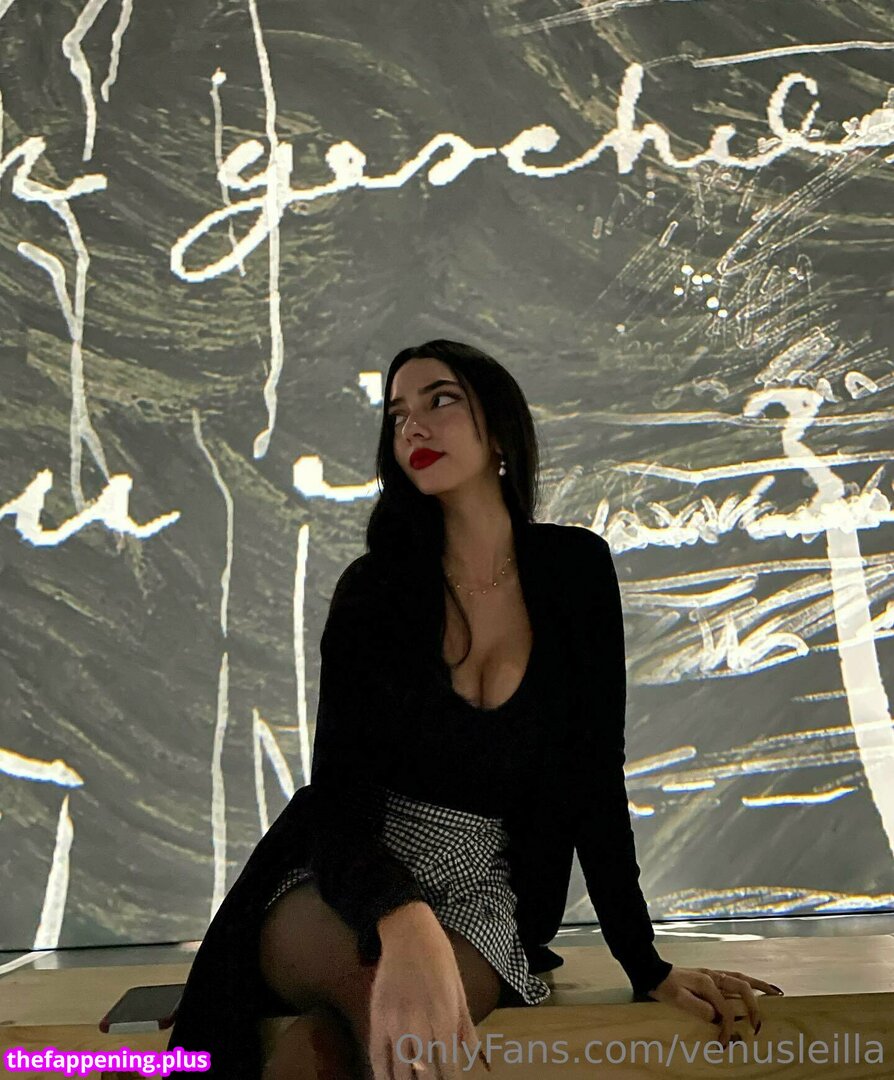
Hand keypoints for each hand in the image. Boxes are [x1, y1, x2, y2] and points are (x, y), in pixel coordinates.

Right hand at [370, 904, 479, 1079]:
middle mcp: (420, 1025)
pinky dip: (382, 1074)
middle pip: (425, 1074)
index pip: (449, 1067)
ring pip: (401, 1070)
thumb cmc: (439, 958)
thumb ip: (465, 1026)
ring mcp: (396, 1023)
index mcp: (445, 1018)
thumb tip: (474, 1056)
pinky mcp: (377, 1017)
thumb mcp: (459, 989)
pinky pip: (377, 1055)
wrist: (409, 933)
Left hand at [647, 966, 784, 1047]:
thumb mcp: (678, 1000)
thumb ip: (698, 1009)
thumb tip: (717, 1018)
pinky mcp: (712, 976)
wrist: (653, 973)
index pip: (726, 1008)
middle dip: (755, 1006)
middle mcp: (714, 976)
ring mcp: (714, 974)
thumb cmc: (665, 987)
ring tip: (777, 994)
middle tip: (760, 1025)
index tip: (724, 1042)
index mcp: (706, 982)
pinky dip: (749, 982)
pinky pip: (736, 978)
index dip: (728, 1027)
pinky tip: (756, 988)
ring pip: (742, 979)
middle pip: (742, 987)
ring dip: (760, 987)